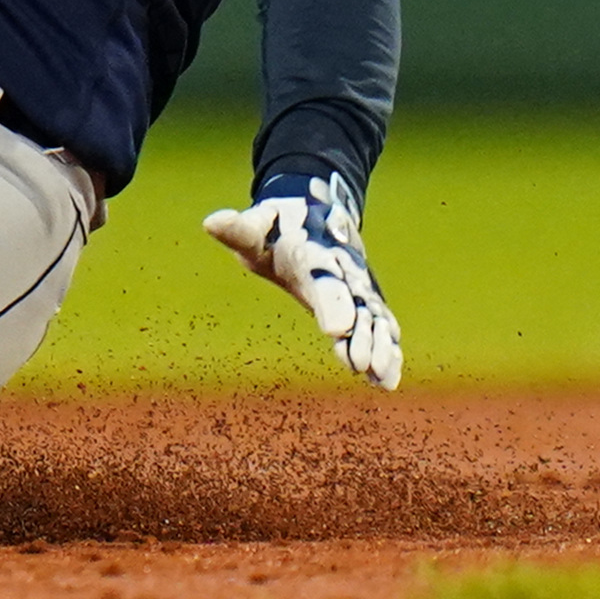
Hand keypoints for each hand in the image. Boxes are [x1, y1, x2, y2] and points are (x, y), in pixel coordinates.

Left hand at [202, 169, 402, 389]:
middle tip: (359, 364)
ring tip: (375, 376)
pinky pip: (381, 328)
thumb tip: (211, 222)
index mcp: (314, 254)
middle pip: (356, 304)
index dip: (333, 302)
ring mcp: (359, 288)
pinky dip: (387, 352)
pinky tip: (386, 382)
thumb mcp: (256, 227)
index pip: (325, 279)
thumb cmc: (276, 229)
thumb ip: (239, 229)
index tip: (336, 329)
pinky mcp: (366, 303)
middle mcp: (344, 272)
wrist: (313, 216)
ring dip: (377, 347)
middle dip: (361, 334)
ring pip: (373, 319)